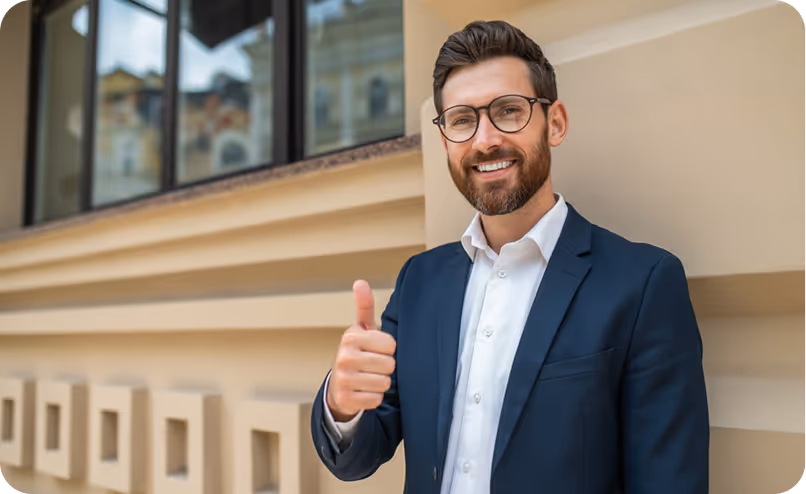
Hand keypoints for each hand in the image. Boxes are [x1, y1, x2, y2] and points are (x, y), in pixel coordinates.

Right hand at [326, 280, 396, 421]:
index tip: (376, 349)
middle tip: (373, 366)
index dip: (388, 349)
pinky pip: (376, 399)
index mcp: (351, 337)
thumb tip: (360, 282)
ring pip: (384, 383)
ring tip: (369, 378)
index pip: (391, 345)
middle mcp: (344, 356)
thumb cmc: (357, 353)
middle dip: (386, 367)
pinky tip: (364, 391)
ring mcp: (343, 378)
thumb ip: (364, 306)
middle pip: (389, 365)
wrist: (338, 384)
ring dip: (380, 383)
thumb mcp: (361, 329)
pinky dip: (374, 397)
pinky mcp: (345, 399)